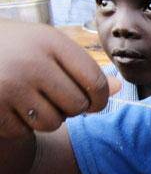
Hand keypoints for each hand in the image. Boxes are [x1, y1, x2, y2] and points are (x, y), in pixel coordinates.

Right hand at [0, 20, 119, 138]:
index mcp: (50, 42)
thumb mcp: (47, 45)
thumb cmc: (13, 47)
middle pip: (77, 105)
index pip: (94, 81)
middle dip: (72, 108)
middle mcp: (31, 63)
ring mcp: (9, 87)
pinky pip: (24, 131)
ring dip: (47, 117)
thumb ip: (82, 67)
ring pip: (53, 122)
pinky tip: (10, 106)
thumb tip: (117, 88)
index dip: (101, 98)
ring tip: (32, 100)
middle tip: (56, 98)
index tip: (95, 102)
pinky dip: (21, 125)